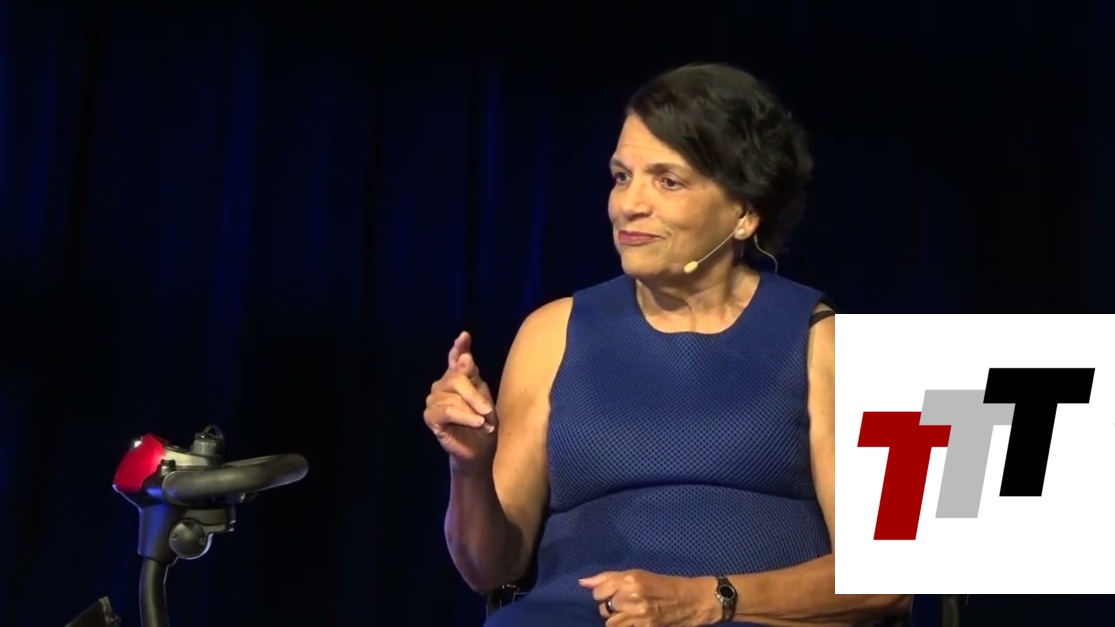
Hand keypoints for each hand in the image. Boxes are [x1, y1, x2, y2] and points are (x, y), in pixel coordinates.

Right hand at [423, 331, 497, 468]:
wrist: (480, 449)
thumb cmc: (483, 422)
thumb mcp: (484, 396)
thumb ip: (473, 376)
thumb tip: (465, 357)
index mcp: (456, 376)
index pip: (455, 357)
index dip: (459, 347)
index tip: (465, 336)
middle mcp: (442, 385)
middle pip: (457, 378)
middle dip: (475, 395)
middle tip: (488, 411)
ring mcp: (433, 400)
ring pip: (453, 396)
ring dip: (472, 410)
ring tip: (482, 422)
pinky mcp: (430, 417)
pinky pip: (447, 411)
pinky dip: (465, 416)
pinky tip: (477, 422)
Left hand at [579, 570, 716, 626]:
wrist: (692, 600)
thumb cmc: (664, 585)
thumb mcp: (638, 574)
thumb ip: (608, 578)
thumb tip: (582, 583)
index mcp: (630, 579)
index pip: (599, 592)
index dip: (603, 594)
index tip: (613, 593)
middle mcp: (633, 596)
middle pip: (604, 608)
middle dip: (611, 608)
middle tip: (625, 604)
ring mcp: (639, 615)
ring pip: (611, 624)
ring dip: (618, 620)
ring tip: (630, 615)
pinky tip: (635, 622)